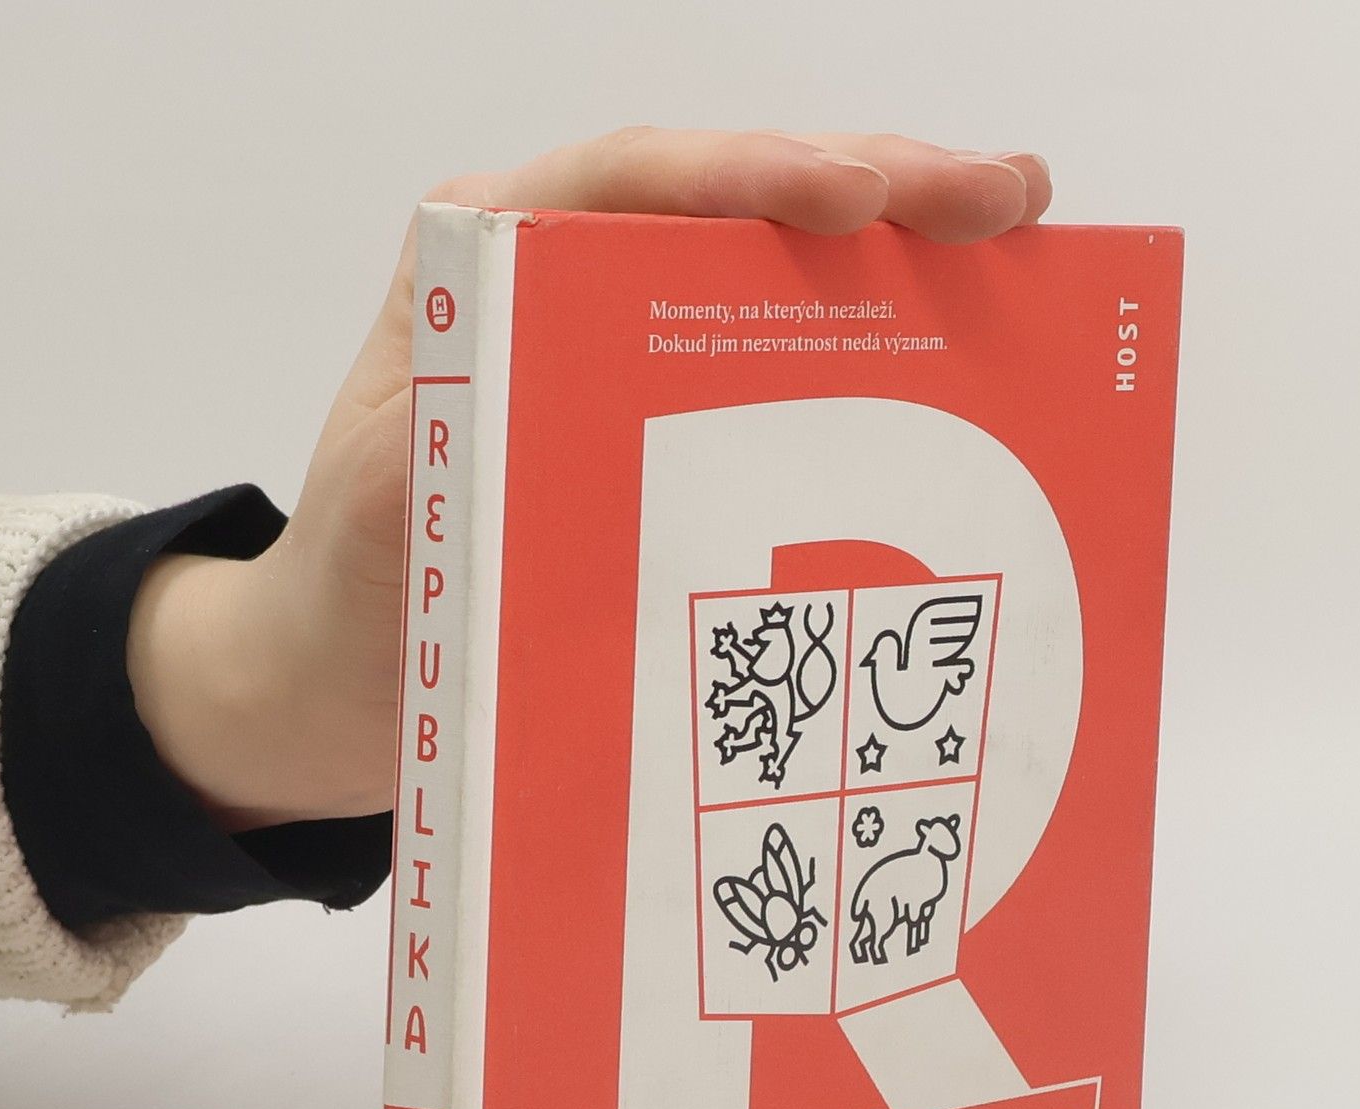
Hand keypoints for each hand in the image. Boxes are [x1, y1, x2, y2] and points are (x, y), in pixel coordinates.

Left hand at [126, 128, 1052, 830]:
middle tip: (1004, 198)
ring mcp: (630, 352)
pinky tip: (960, 344)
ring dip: (899, 254)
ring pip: (776, 273)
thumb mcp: (388, 513)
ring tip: (1015, 234)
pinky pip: (782, 366)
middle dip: (877, 189)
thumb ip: (451, 449)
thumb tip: (554, 414)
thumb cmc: (359, 593)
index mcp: (485, 269)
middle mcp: (567, 285)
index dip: (754, 176)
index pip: (633, 184)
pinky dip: (873, 350)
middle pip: (733, 205)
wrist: (344, 682)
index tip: (856, 197)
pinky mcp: (674, 425)